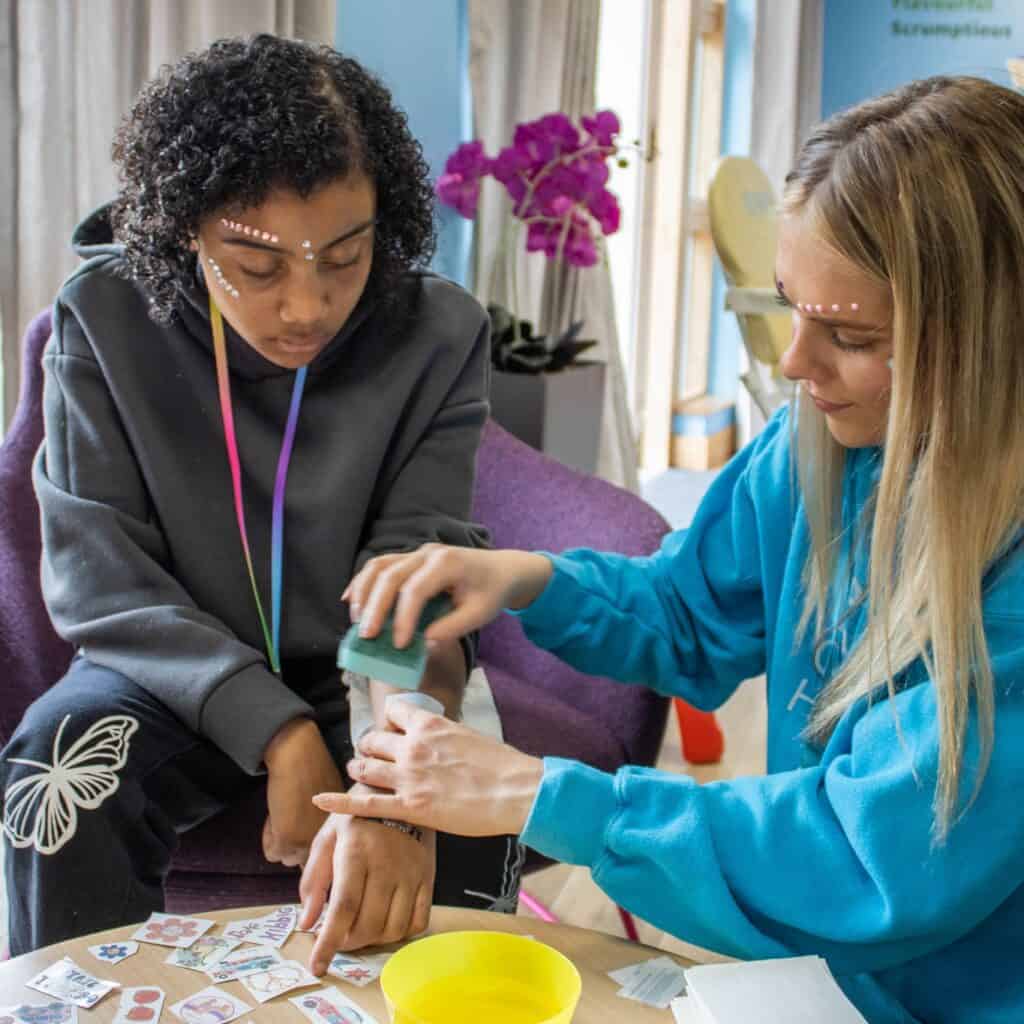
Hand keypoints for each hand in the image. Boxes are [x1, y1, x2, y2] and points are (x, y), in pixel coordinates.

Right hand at [262, 718, 344, 866]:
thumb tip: (315, 850)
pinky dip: (269, 835)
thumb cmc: (313, 771)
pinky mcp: (289, 839)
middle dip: (296, 843)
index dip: (311, 842)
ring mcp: (310, 841)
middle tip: (294, 815)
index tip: (306, 824)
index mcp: (343, 830)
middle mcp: (330, 840)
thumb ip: (327, 825)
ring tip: (286, 812)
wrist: (298, 755)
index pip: (328, 857)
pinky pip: (272, 852)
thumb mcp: (332, 801)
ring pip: (288, 858)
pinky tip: (276, 813)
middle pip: (306, 860)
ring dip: (282, 840)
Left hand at [299, 786, 436, 973]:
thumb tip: (306, 923)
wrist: (396, 791)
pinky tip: (387, 922)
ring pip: (393, 928)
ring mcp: (411, 871)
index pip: (343, 908)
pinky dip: (401, 933)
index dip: (328, 943)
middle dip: (347, 943)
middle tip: (339, 938)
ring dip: (373, 940)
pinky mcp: (429, 876)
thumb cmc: (356, 817)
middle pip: (368, 924)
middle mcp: (386, 863)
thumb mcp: (327, 838)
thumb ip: (313, 881)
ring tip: (361, 929)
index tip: (317, 966)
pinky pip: (418, 921)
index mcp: (356, 852)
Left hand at [313, 699, 543, 837]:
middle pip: (373, 741)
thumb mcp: (467, 734)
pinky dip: (340, 802)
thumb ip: (441, 734)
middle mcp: (413, 746)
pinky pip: (366, 805)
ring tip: (359, 772)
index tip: (391, 729)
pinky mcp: (410, 807)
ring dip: (359, 769)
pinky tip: (320, 801)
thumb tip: (432, 737)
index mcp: (429, 724)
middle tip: (374, 757)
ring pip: (366, 769)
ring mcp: (409, 778)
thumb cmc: (500, 764)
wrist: (516, 791)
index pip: (391, 712)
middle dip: (370, 748)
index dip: (388, 721)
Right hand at [344, 544, 551, 648]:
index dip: (404, 618)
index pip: (416, 590)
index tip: (399, 644)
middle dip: (375, 607)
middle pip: (390, 575)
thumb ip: (453, 627)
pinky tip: (350, 600)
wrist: (501, 570)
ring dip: (364, 593)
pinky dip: (363, 582)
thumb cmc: (491, 592)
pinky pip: (380, 565)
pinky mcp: (409, 559)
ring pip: (379, 566)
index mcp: (447, 564)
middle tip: (367, 637)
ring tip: (356, 622)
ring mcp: (416, 553)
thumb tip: (424, 642)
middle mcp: (427, 553)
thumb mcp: (480, 614)